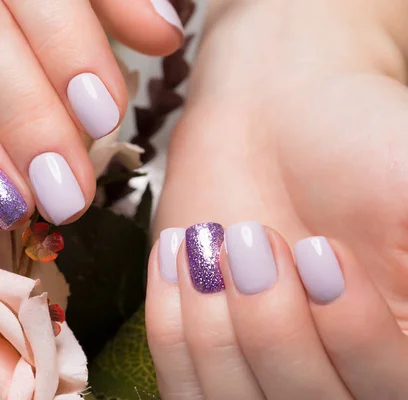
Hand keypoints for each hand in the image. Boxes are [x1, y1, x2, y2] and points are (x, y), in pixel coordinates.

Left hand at [148, 0, 407, 397]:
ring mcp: (268, 371)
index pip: (388, 386)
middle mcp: (338, 373)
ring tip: (212, 241)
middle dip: (273, 326)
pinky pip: (183, 388)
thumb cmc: (359, 140)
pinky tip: (176, 258)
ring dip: (218, 326)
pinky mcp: (209, 357)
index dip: (355, 337)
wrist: (276, 116)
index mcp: (401, 348)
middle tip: (253, 238)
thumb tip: (405, 296)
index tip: (321, 251)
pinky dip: (174, 330)